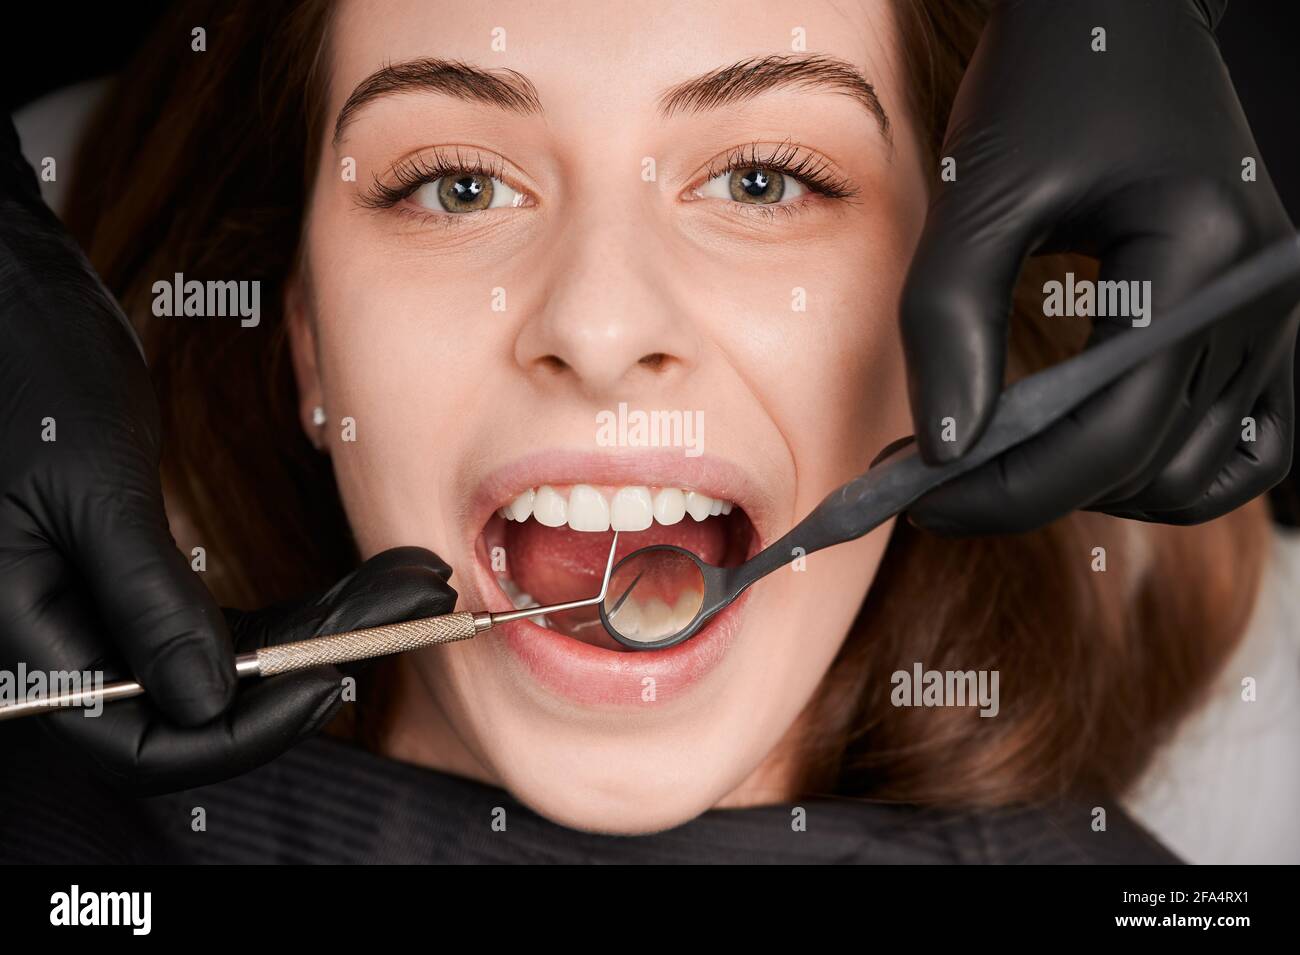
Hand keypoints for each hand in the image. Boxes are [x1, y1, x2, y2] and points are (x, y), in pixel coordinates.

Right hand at [1, 116, 455, 790]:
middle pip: (205, 702)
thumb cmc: (26, 369)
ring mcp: (108, 613)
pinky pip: (232, 615)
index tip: (333, 683)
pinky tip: (376, 573)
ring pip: (235, 658)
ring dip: (333, 627)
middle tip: (419, 614)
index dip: (244, 733)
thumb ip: (144, 602)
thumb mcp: (91, 487)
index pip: (142, 744)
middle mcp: (65, 644)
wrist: (8, 295)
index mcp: (27, 642)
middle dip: (320, 662)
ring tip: (419, 582)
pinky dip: (309, 600)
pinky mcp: (142, 578)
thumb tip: (205, 701)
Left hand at [899, 0, 1298, 533]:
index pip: (1111, 434)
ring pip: (1201, 476)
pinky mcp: (1262, 323)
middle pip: (1152, 466)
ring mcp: (1275, 316)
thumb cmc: (1046, 84)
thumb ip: (950, 323)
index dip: (1007, 489)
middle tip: (936, 476)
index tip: (919, 499)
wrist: (1119, 19)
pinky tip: (1084, 445)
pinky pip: (1242, 445)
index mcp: (1202, 255)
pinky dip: (1164, 466)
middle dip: (1035, 489)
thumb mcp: (978, 194)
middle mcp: (1261, 297)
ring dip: (1099, 488)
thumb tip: (944, 453)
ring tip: (1004, 455)